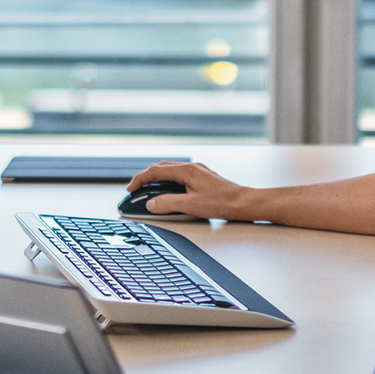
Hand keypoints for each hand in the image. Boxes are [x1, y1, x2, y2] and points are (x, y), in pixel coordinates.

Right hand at [126, 161, 260, 219]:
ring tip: (149, 193)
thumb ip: (167, 203)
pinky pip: (180, 178)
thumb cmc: (222, 202)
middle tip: (136, 190)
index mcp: (186, 171)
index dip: (140, 179)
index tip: (131, 189)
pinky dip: (169, 184)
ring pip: (172, 172)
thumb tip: (151, 203)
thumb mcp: (190, 205)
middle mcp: (192, 168)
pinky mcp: (204, 180)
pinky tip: (169, 193)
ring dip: (158, 181)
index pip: (156, 171)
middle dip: (146, 178)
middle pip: (162, 168)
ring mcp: (198, 173)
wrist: (244, 203)